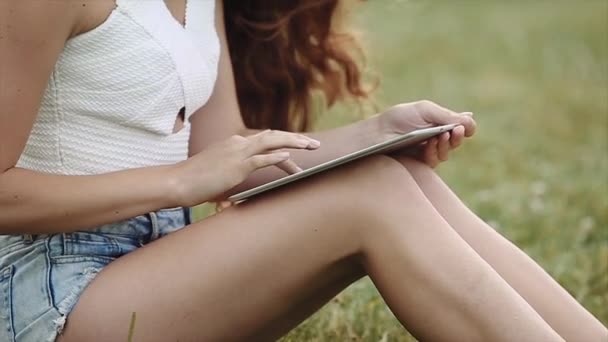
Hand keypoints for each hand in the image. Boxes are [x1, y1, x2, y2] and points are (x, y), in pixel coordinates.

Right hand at [169, 130, 319, 205]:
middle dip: (295, 139)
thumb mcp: (217, 178)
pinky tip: (289, 159)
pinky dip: (276, 158)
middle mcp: (238, 143)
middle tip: (314, 144)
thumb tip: (229, 202)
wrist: (177, 182)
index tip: (298, 148)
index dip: (283, 143)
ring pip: (271, 143)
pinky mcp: (236, 165)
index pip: (264, 140)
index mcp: (234, 143)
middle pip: (273, 136)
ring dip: (293, 143)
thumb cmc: (194, 182)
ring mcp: (237, 152)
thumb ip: (228, 183)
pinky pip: (260, 159)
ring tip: (310, 146)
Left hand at [375, 100, 476, 167]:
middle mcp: (434, 138)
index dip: (464, 127)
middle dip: (457, 136)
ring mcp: (427, 152)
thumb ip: (447, 115)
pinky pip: (434, 162)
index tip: (462, 126)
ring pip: (446, 153)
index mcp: (437, 122)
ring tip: (441, 135)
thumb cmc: (398, 119)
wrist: (378, 133)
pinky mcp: (419, 164)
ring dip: (446, 144)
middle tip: (456, 131)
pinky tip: (430, 144)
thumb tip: (471, 120)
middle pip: (455, 141)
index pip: (458, 127)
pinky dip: (435, 152)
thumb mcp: (425, 111)